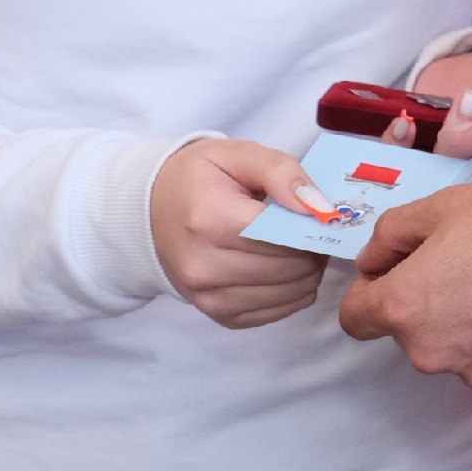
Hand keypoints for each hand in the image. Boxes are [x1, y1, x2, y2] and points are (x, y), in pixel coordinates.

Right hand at [148, 138, 331, 328]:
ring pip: (293, 292)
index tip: (319, 212)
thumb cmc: (198, 179)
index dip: (311, 224)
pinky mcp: (220, 316)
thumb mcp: (236, 154)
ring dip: (307, 269)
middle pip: (292, 266)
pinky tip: (280, 265)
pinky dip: (293, 290)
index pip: (284, 234)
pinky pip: (281, 312)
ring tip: (294, 243)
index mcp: (209, 220)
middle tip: (307, 226)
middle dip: (312, 246)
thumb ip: (280, 171)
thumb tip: (318, 206)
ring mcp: (209, 298)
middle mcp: (204, 267)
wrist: (152, 212)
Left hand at [340, 179, 471, 387]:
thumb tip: (371, 258)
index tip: (395, 267)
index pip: (354, 318)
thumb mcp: (442, 205)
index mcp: (404, 308)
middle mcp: (430, 351)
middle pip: (406, 330)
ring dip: (459, 319)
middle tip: (458, 260)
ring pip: (448, 344)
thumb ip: (391, 233)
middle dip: (421, 299)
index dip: (368, 289)